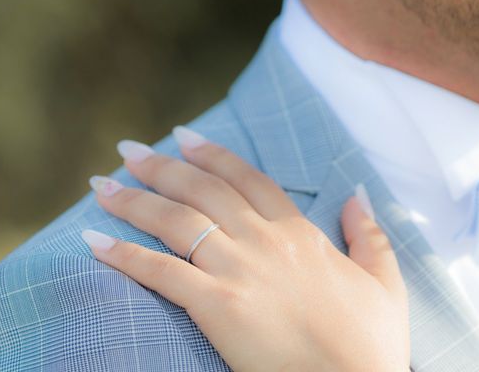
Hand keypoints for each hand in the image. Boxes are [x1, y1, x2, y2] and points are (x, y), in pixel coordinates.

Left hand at [81, 126, 409, 371]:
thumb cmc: (370, 341)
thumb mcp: (383, 280)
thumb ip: (370, 233)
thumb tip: (358, 195)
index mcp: (298, 232)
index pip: (247, 178)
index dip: (212, 155)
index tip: (183, 136)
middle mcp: (263, 241)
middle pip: (202, 190)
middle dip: (161, 166)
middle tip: (128, 148)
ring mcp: (238, 271)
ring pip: (176, 222)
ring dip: (134, 200)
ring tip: (100, 185)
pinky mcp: (217, 306)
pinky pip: (162, 273)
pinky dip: (125, 255)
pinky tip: (95, 242)